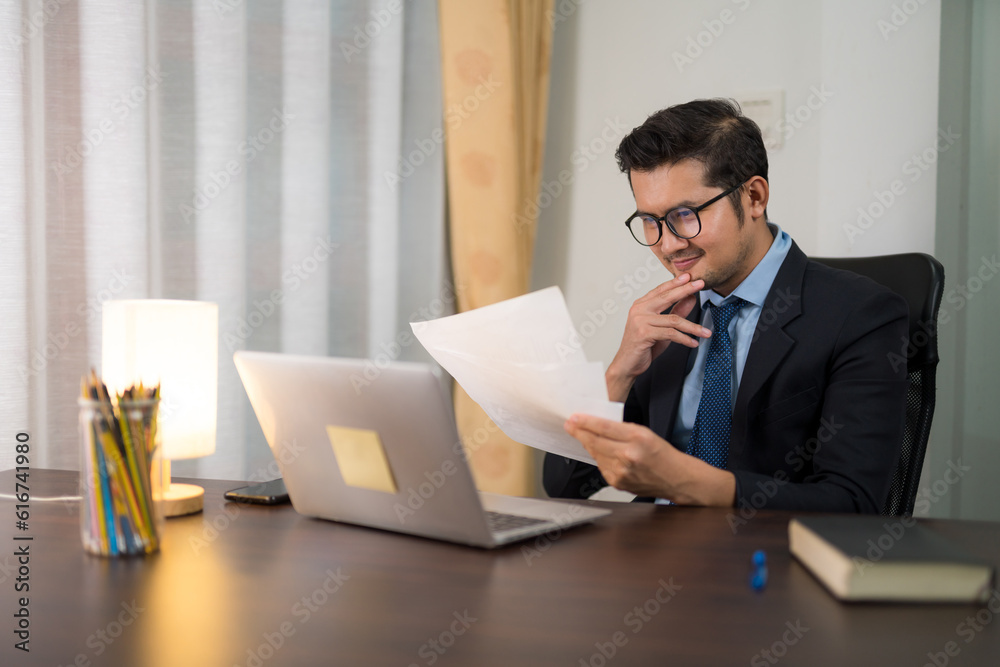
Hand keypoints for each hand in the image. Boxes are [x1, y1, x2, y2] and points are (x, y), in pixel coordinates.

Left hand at [564, 414, 735, 505]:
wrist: (676, 479)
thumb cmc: (662, 454)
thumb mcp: (645, 433)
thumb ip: (621, 429)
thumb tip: (596, 424)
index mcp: (637, 438)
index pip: (604, 428)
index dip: (586, 422)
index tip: (573, 417)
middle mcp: (628, 456)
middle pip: (595, 442)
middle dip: (579, 432)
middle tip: (569, 425)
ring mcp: (622, 472)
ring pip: (595, 454)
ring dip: (587, 444)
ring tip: (581, 435)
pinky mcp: (617, 483)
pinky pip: (601, 466)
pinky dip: (598, 457)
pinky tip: (598, 451)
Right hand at [606, 273, 708, 401]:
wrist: (627, 364)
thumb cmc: (643, 346)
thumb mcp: (663, 327)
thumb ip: (676, 312)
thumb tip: (691, 298)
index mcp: (641, 305)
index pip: (661, 290)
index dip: (676, 282)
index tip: (690, 277)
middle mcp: (639, 310)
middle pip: (667, 297)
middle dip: (686, 290)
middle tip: (700, 284)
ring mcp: (640, 321)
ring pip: (673, 320)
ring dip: (693, 327)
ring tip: (706, 332)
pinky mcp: (644, 334)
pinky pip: (671, 334)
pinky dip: (685, 339)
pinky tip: (693, 343)